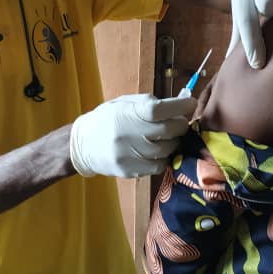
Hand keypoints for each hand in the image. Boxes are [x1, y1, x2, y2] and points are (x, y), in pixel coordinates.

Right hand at [70, 94, 196, 177]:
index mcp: (126, 113)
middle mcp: (127, 134)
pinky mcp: (129, 170)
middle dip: (180, 126)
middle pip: (168, 131)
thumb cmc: (107, 119)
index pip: (159, 109)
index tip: (190, 103)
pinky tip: (158, 151)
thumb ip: (150, 104)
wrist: (82, 144)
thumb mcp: (124, 104)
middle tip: (180, 122)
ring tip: (168, 137)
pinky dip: (163, 157)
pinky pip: (158, 166)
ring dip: (173, 143)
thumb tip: (180, 106)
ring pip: (166, 150)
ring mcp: (128, 155)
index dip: (180, 106)